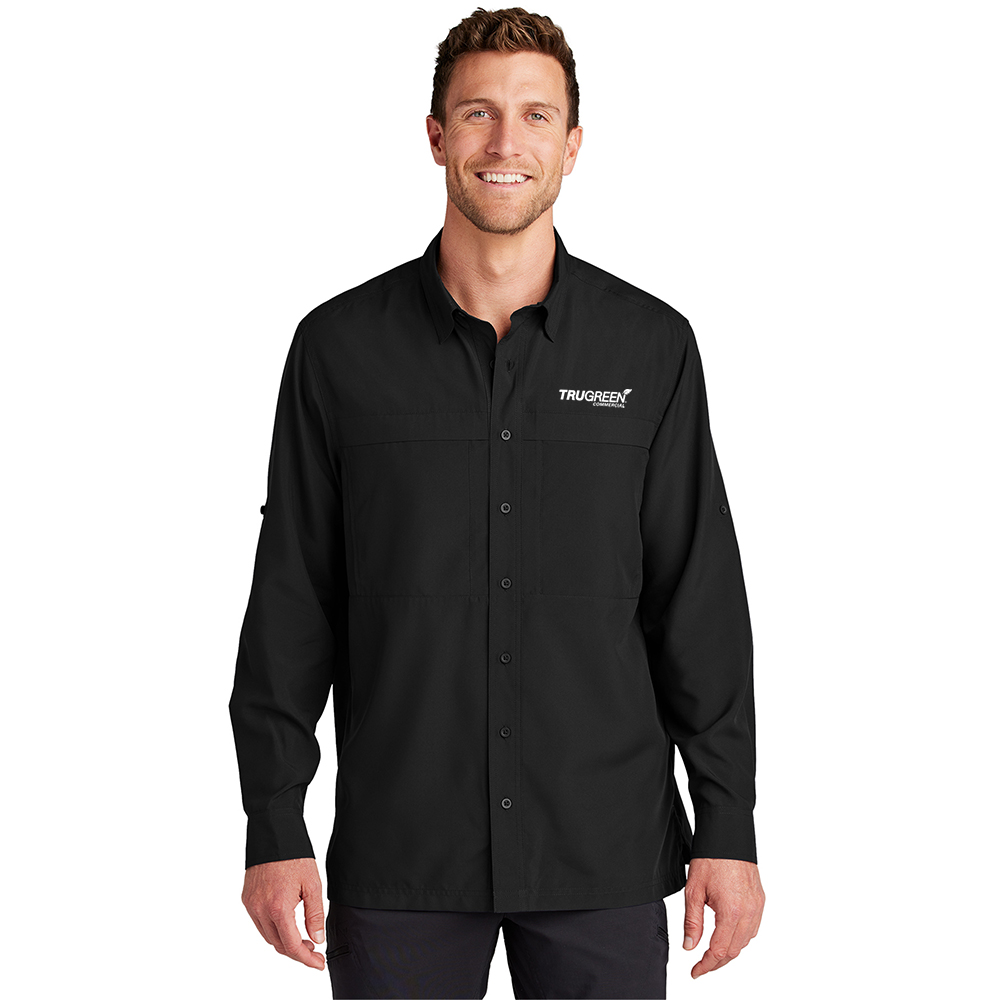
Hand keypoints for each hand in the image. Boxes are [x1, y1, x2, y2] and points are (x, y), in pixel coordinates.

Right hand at [241, 857, 326, 969]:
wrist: (273, 833)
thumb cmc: (294, 855)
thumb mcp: (312, 884)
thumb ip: (315, 915)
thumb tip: (317, 939)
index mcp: (278, 908)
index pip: (291, 945)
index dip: (306, 959)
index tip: (319, 963)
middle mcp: (260, 910)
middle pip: (278, 944)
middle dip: (297, 952)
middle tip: (314, 951)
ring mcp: (250, 905)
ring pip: (267, 936)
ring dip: (284, 941)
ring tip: (303, 938)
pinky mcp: (246, 898)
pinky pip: (259, 923)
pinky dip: (273, 929)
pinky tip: (287, 923)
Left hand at [683, 857, 763, 978]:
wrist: (728, 837)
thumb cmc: (711, 859)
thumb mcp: (694, 891)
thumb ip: (692, 922)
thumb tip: (690, 946)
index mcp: (731, 912)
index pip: (719, 951)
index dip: (706, 965)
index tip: (695, 971)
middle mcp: (749, 913)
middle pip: (734, 951)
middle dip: (717, 962)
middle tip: (701, 966)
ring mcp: (757, 907)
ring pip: (745, 942)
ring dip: (729, 951)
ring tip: (712, 953)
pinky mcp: (760, 901)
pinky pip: (753, 929)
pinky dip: (740, 938)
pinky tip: (728, 935)